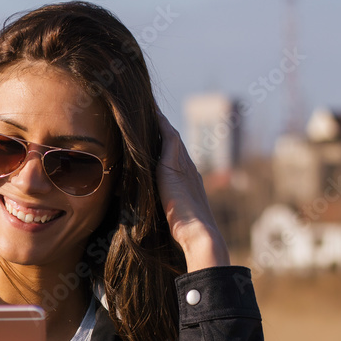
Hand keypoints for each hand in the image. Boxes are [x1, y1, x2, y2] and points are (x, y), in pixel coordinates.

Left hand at [155, 108, 230, 270]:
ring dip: (161, 122)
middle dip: (162, 127)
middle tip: (150, 110)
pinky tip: (154, 114)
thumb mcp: (169, 214)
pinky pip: (169, 139)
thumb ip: (161, 207)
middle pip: (173, 142)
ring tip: (150, 108)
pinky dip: (162, 126)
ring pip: (171, 137)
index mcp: (187, 180)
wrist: (198, 233)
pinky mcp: (175, 167)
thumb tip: (142, 211)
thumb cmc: (183, 232)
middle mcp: (188, 169)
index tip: (153, 132)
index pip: (173, 156)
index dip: (164, 143)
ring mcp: (184, 166)